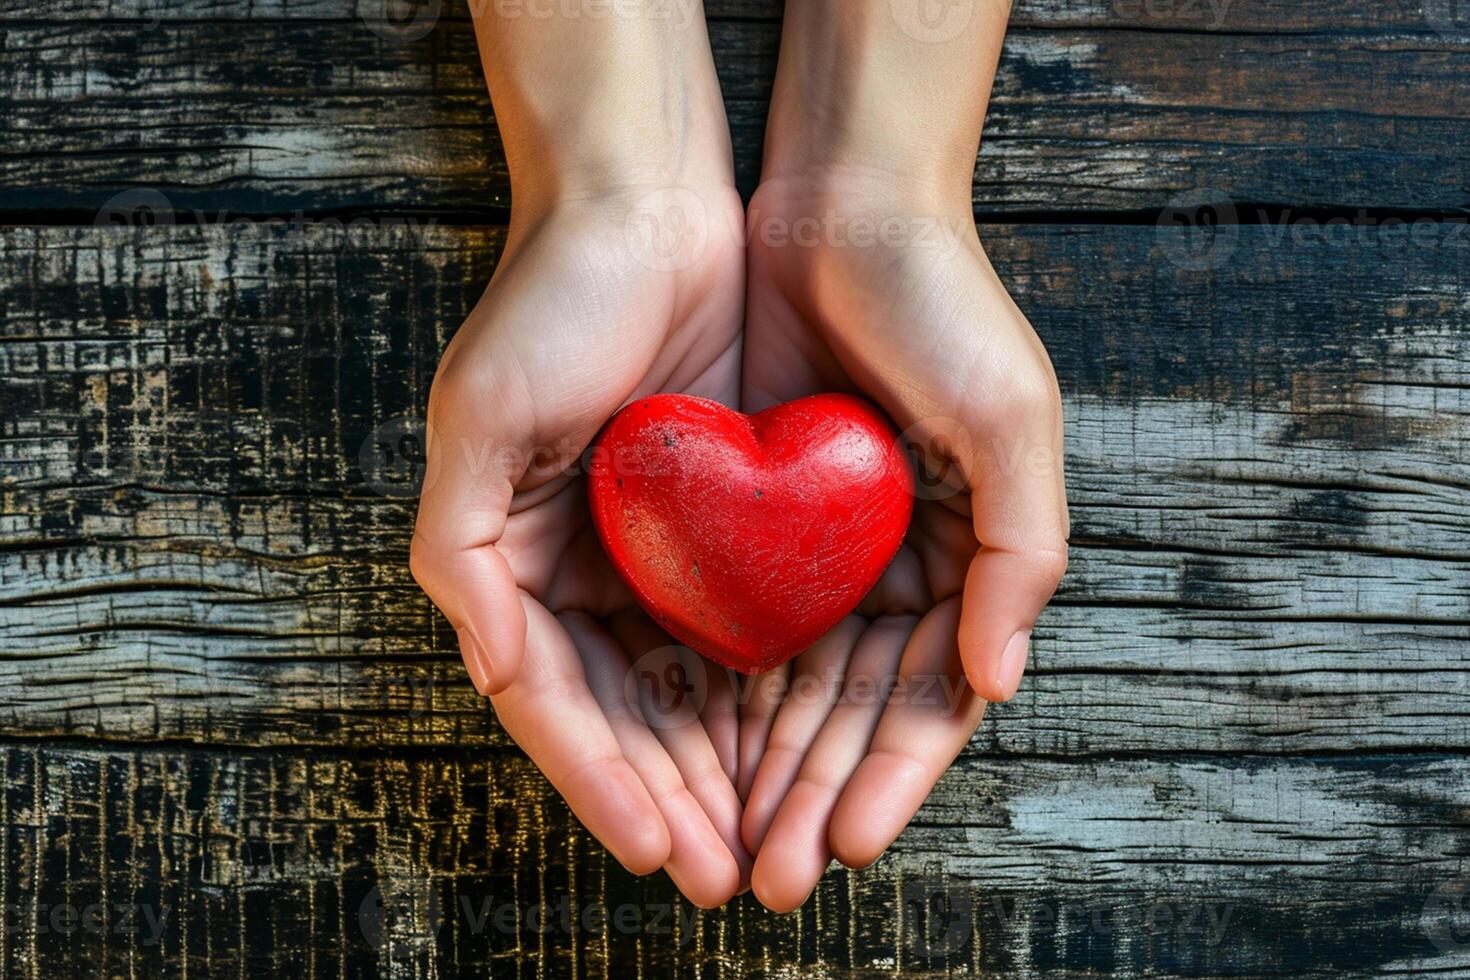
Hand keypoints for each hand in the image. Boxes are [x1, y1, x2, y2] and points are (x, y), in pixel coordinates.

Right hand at [411, 185, 753, 905]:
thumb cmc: (553, 300)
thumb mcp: (479, 418)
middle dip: (673, 798)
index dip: (602, 780)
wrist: (648, 204)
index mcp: (511, 562)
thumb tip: (490, 669)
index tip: (661, 849)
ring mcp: (646, 552)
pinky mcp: (713, 524)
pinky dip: (757, 694)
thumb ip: (459, 552)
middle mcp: (577, 569)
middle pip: (623, 715)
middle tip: (730, 877)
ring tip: (767, 841)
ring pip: (683, 690)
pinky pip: (735, 630)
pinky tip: (790, 745)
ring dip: (720, 768)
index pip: (554, 702)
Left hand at [735, 175, 1068, 910]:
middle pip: (849, 712)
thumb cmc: (941, 303)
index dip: (891, 777)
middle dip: (812, 796)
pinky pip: (729, 621)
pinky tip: (687, 746)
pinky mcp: (749, 516)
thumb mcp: (1008, 419)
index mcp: (963, 560)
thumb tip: (997, 683)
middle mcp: (891, 567)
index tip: (846, 844)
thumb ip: (1022, 555)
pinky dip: (713, 689)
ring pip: (785, 686)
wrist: (841, 204)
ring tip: (726, 844)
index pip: (928, 700)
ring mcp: (819, 547)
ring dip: (758, 768)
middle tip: (770, 877)